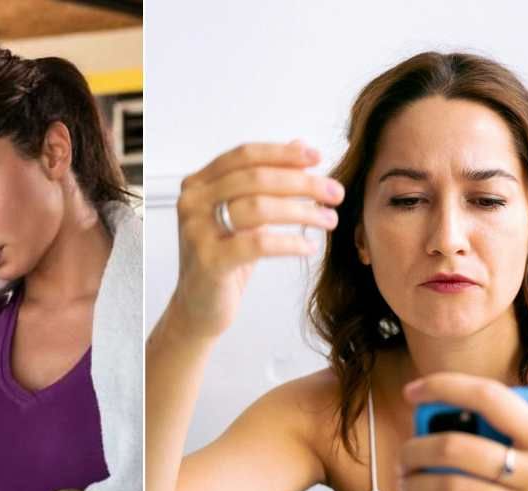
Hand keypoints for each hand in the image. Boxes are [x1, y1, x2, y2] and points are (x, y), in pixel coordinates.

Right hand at [167, 140, 343, 339]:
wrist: (198, 308)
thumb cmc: (223, 260)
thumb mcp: (246, 215)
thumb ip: (267, 181)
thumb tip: (300, 145)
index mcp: (199, 184)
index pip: (245, 155)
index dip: (283, 153)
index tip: (318, 158)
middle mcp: (193, 202)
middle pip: (255, 178)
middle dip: (302, 183)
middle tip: (334, 192)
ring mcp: (197, 231)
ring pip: (258, 207)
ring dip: (302, 211)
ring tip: (329, 219)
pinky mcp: (210, 261)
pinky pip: (258, 244)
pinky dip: (290, 243)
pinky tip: (309, 247)